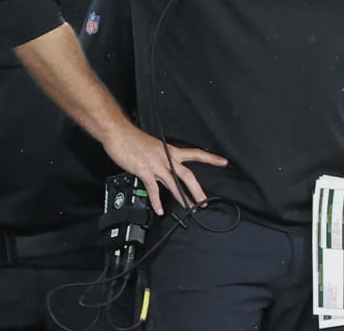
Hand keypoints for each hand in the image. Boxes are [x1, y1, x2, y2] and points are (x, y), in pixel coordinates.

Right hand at [103, 124, 227, 215]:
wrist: (119, 133)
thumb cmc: (134, 139)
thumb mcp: (154, 146)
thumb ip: (162, 157)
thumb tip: (165, 165)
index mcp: (170, 151)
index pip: (195, 153)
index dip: (210, 158)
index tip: (223, 162)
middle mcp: (166, 158)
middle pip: (188, 174)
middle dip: (197, 189)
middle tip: (204, 201)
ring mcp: (156, 165)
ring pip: (174, 183)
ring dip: (182, 197)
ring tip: (189, 208)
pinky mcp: (145, 171)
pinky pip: (153, 189)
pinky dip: (156, 201)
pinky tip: (160, 210)